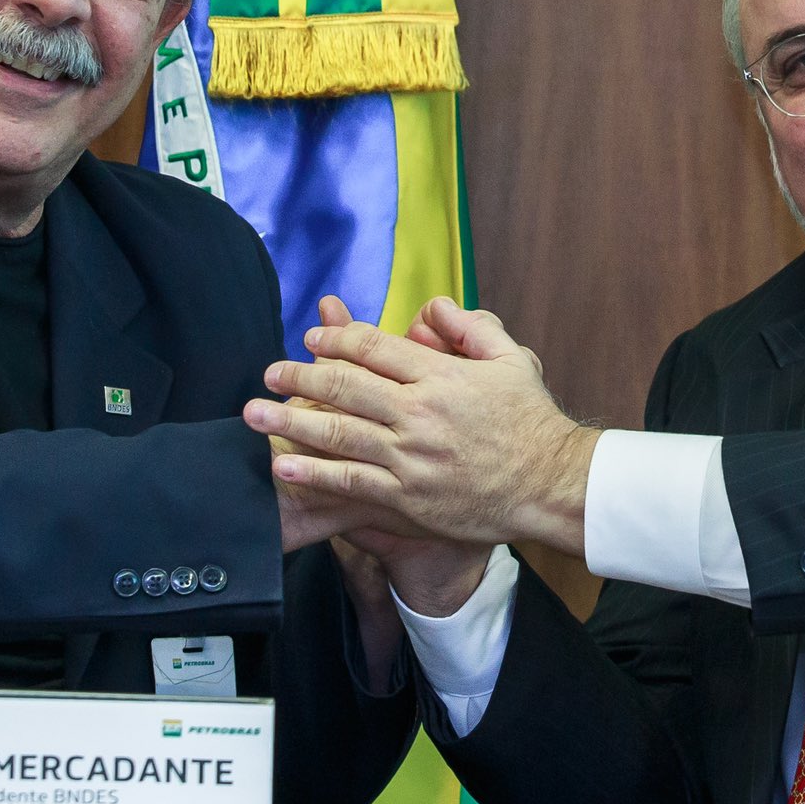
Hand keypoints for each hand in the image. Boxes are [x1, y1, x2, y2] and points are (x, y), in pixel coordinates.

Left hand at [244, 297, 598, 555]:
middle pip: (344, 386)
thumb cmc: (531, 421)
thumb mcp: (510, 358)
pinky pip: (350, 481)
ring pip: (338, 433)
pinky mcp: (407, 496)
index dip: (335, 339)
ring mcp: (409, 456)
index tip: (311, 338)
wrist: (549, 484)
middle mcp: (418, 412)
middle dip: (298, 377)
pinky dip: (314, 473)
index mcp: (439, 374)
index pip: (373, 347)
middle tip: (269, 372)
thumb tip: (430, 307)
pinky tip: (284, 465)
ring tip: (255, 413)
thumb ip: (469, 326)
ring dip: (290, 421)